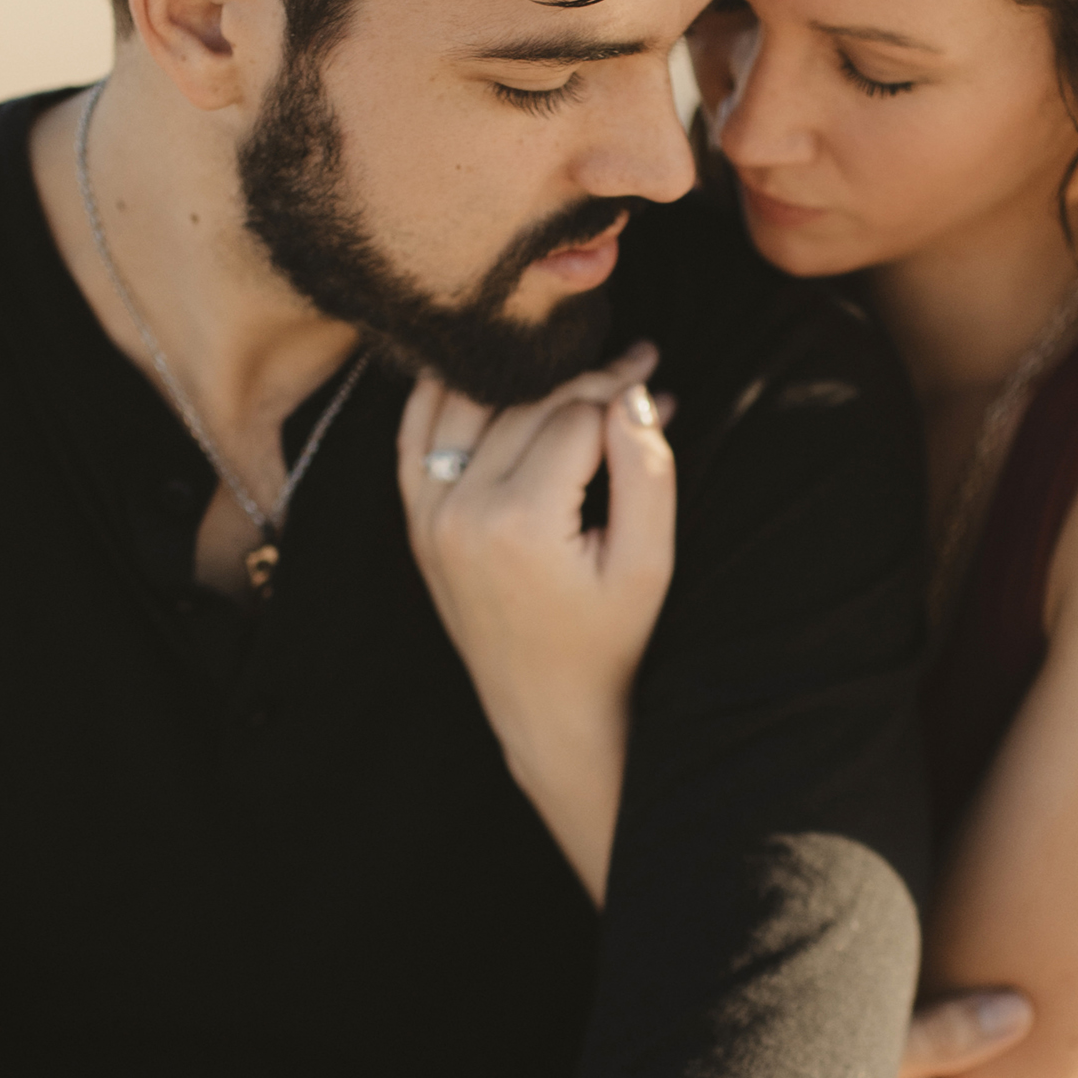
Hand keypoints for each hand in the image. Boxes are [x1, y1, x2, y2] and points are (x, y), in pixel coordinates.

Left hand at [400, 346, 676, 901]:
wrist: (547, 709)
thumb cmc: (610, 641)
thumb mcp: (649, 563)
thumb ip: (647, 473)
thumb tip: (636, 394)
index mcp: (519, 524)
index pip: (577, 417)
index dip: (625, 393)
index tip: (661, 380)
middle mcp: (460, 513)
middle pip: (526, 405)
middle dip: (586, 382)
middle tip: (636, 367)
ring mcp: (428, 516)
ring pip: (470, 404)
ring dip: (523, 378)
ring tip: (576, 373)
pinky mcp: (416, 522)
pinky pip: (415, 432)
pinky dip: (445, 393)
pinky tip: (487, 372)